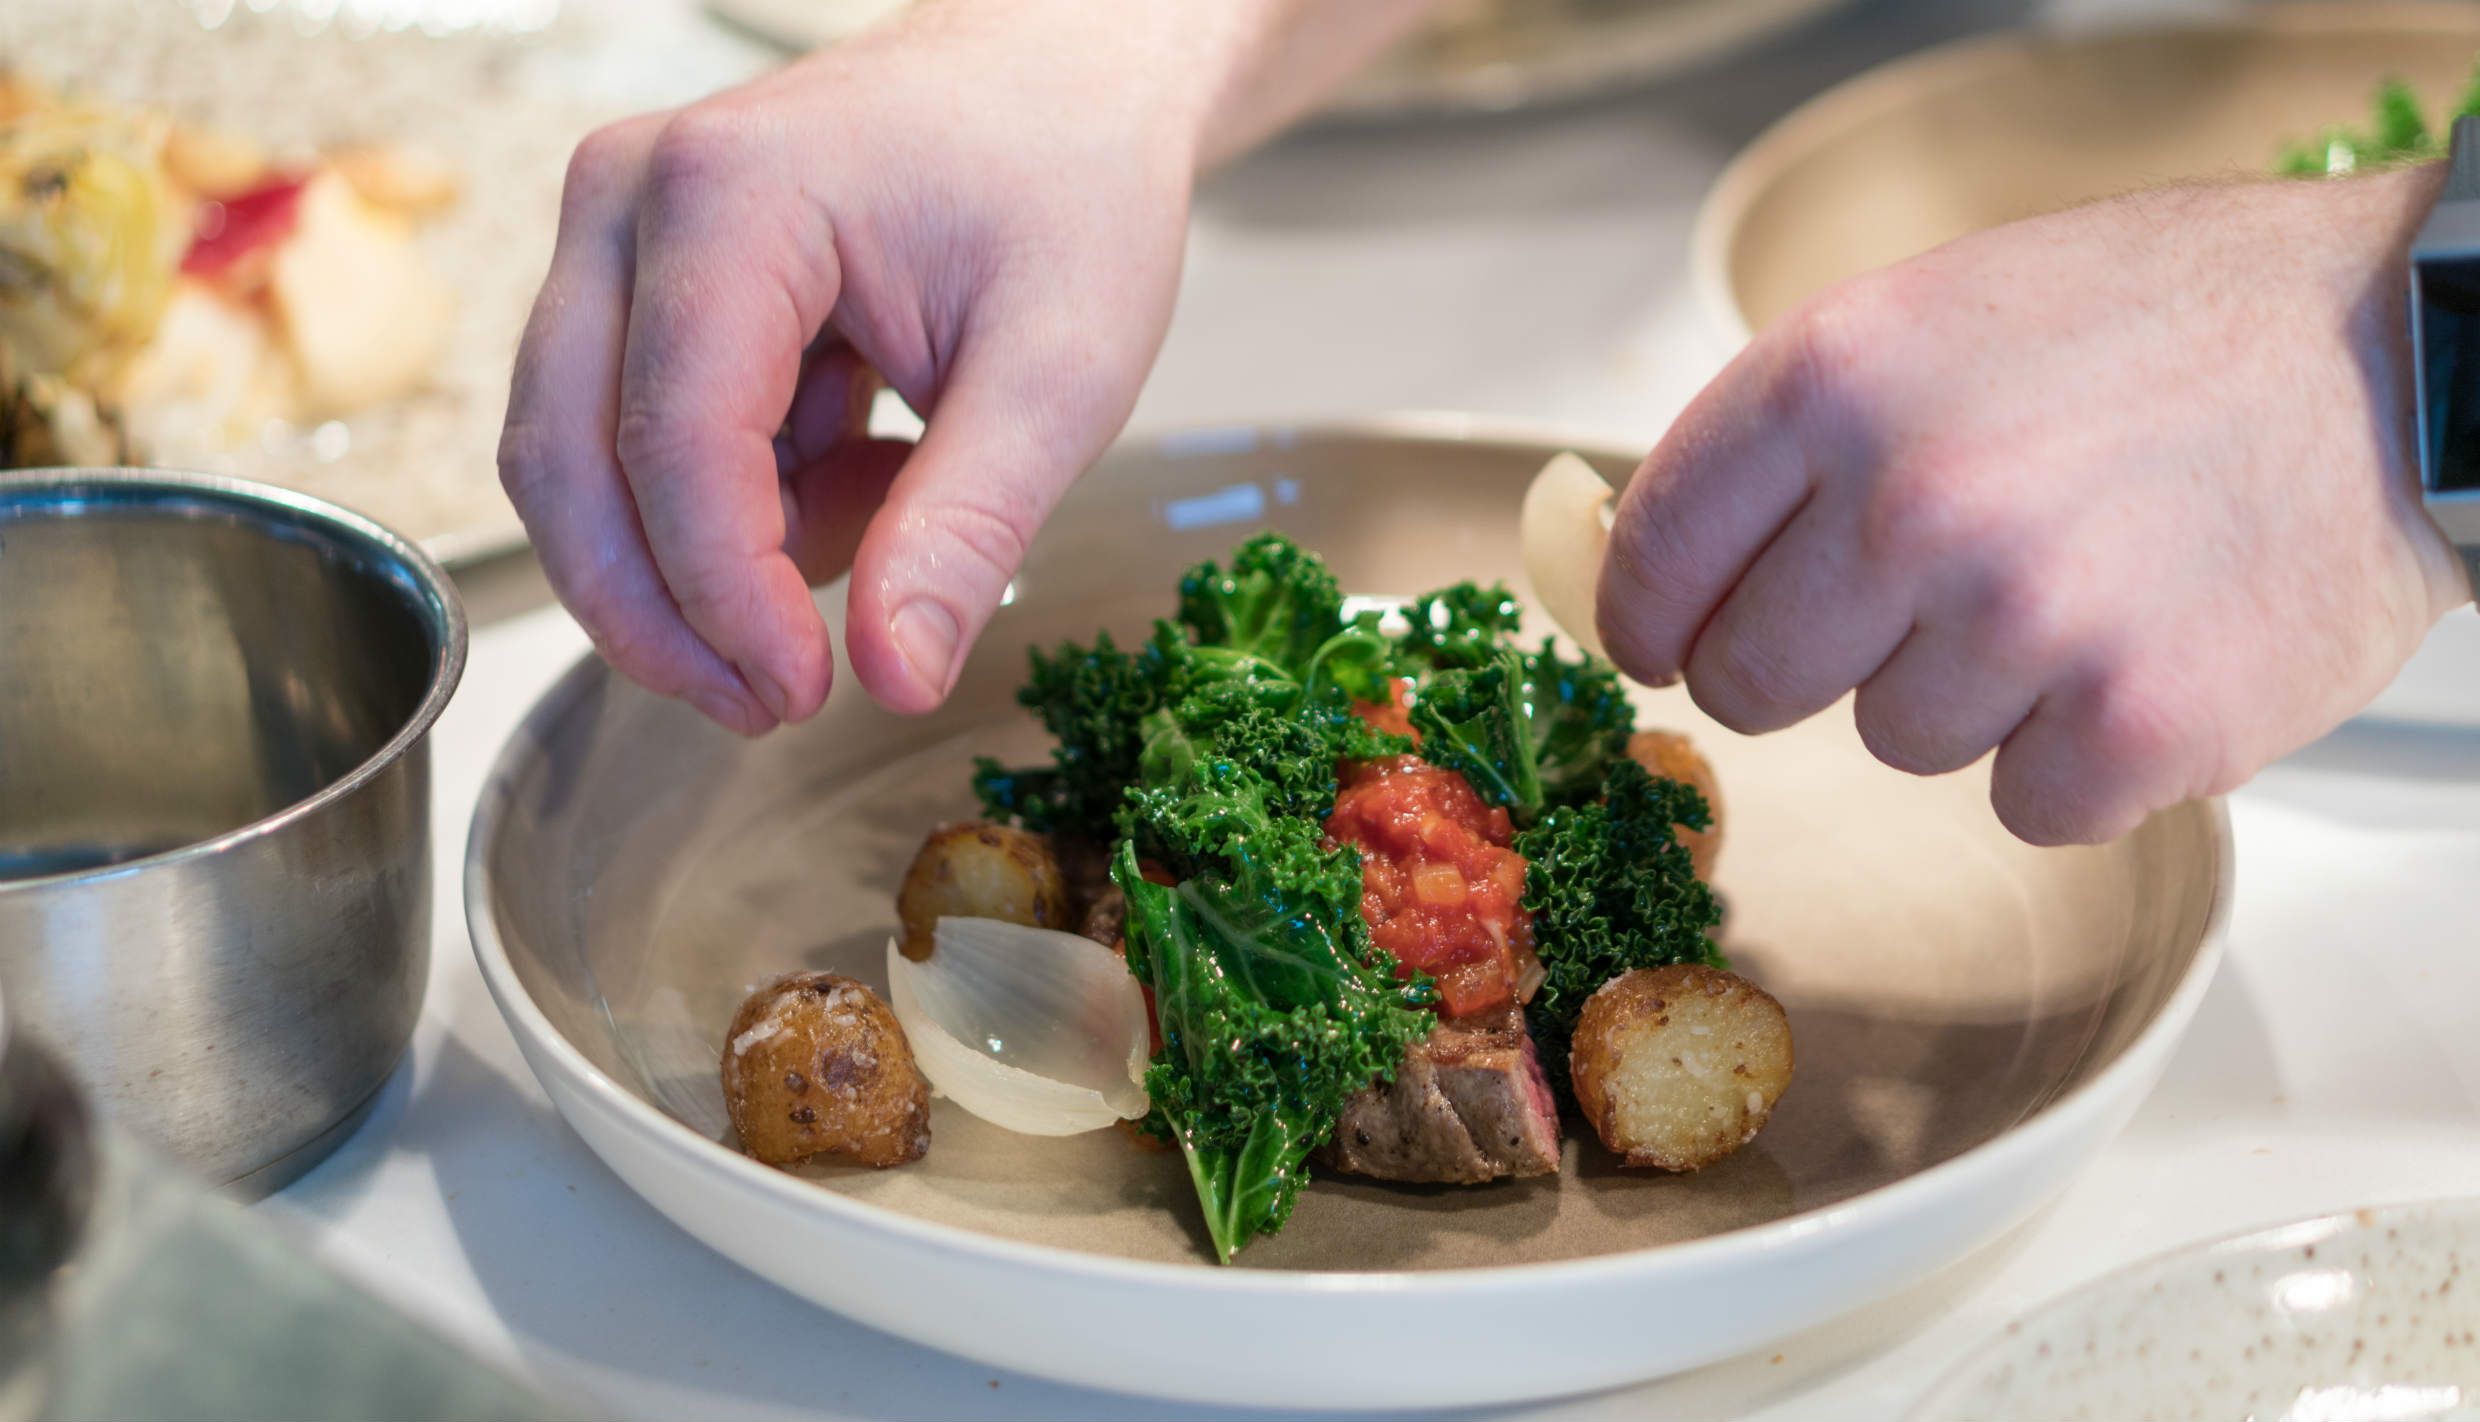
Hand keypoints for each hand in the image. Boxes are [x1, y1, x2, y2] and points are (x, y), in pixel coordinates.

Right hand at [498, 3, 1197, 731]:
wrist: (1063, 80)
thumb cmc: (1068, 181)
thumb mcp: (1061, 370)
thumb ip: (967, 529)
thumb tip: (896, 679)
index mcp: (728, 197)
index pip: (672, 447)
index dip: (724, 601)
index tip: (804, 695)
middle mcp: (629, 202)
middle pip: (569, 466)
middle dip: (666, 616)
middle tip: (777, 702)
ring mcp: (616, 238)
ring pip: (586, 470)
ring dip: (713, 555)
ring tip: (889, 510)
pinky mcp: (634, 284)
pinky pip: (635, 447)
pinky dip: (741, 505)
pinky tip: (865, 460)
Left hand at [1598, 166, 2473, 844]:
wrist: (2398, 356)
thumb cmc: (2160, 326)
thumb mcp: (1935, 317)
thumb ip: (1789, 436)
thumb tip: (1654, 560)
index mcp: (1836, 377)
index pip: (1654, 555)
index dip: (1647, 617)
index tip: (1664, 642)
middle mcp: (1911, 500)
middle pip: (1749, 681)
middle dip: (1803, 665)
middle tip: (1898, 615)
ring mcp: (2024, 622)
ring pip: (1893, 742)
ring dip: (1964, 694)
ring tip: (2072, 590)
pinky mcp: (2133, 731)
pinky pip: (2023, 802)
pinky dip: (2076, 756)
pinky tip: (2140, 652)